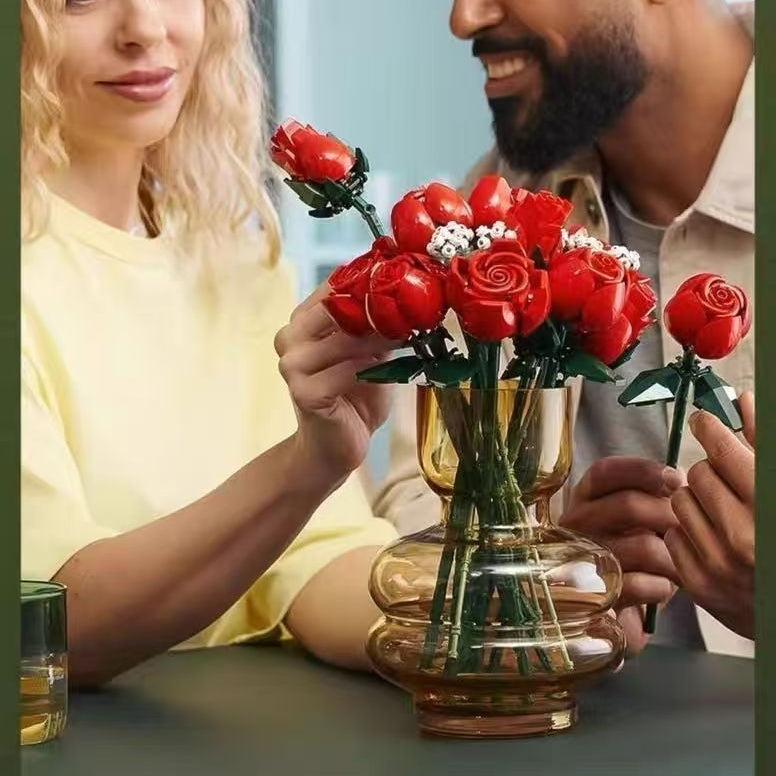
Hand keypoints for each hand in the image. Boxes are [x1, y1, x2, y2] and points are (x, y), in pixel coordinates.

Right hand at [274, 284, 395, 483]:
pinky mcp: (303, 392)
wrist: (333, 448)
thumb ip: (378, 327)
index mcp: (301, 322)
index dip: (370, 279)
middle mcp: (290, 338)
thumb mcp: (368, 354)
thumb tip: (415, 296)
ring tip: (414, 330)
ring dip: (382, 335)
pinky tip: (392, 366)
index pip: (334, 286)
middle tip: (415, 302)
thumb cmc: (353, 397)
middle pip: (336, 307)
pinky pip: (346, 370)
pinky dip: (373, 367)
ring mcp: (292, 365)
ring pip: (344, 339)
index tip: (406, 276)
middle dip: (378, 305)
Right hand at [560, 457, 683, 653]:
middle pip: (627, 504)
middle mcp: (575, 527)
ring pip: (642, 546)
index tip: (676, 479)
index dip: (642, 471)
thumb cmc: (631, 556)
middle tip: (690, 528)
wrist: (614, 611)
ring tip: (681, 566)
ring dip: (674, 557)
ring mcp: (583, 562)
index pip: (605, 473)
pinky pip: (644, 584)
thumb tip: (679, 480)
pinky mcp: (597, 597)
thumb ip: (649, 496)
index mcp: (583, 501)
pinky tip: (663, 589)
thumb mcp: (634, 520)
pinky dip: (664, 587)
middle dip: (669, 514)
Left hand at [665, 392, 754, 639]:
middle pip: (698, 474)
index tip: (704, 422)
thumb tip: (745, 401)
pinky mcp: (701, 585)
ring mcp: (720, 563)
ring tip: (722, 513)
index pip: (723, 451)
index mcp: (770, 506)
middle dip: (712, 473)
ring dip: (697, 501)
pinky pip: (673, 535)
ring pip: (680, 502)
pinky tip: (713, 539)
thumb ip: (763, 444)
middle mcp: (746, 536)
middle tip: (728, 484)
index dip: (710, 429)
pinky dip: (689, 533)